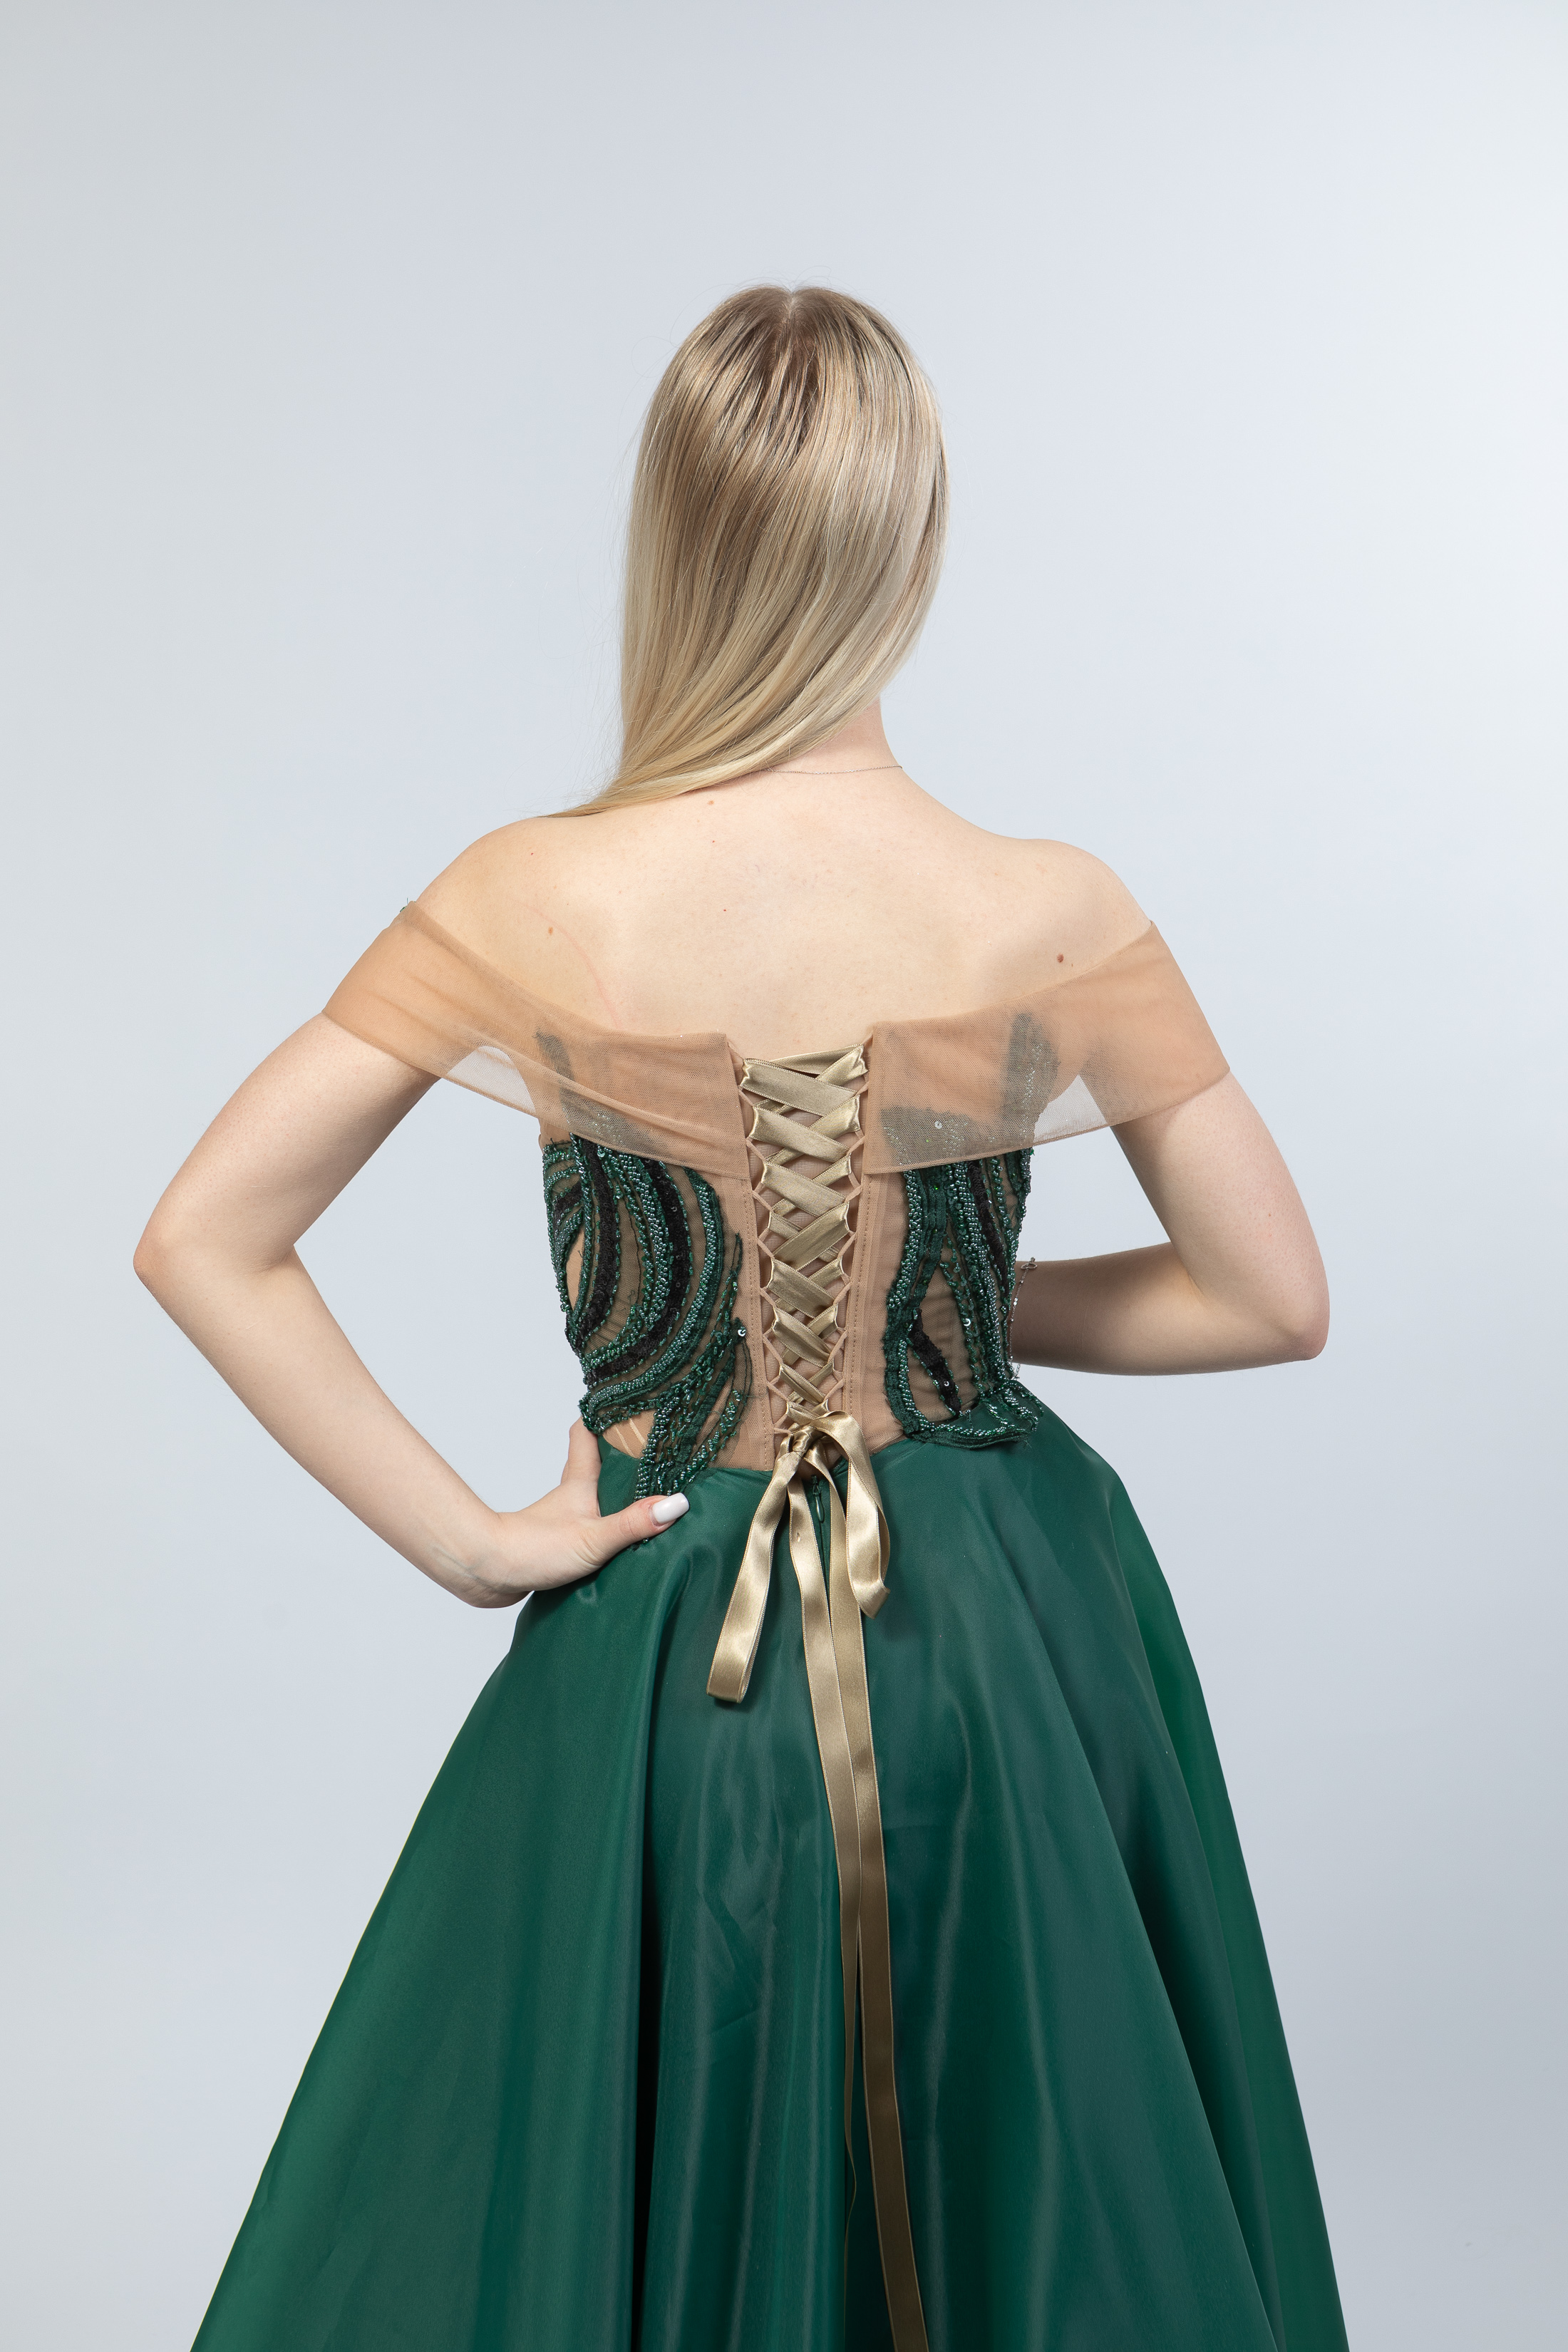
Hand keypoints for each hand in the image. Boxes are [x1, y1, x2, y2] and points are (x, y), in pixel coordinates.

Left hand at [456, 1420, 688, 1608]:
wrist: (486, 1574)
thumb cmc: (533, 1548)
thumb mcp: (594, 1537)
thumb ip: (635, 1522)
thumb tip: (677, 1503)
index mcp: (578, 1483)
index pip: (586, 1434)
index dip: (601, 1415)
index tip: (623, 1402)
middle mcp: (569, 1496)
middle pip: (595, 1465)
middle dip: (620, 1455)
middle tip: (651, 1448)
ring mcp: (560, 1520)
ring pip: (592, 1498)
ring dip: (615, 1496)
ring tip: (648, 1497)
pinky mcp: (555, 1545)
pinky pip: (588, 1528)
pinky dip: (605, 1527)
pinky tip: (623, 1542)